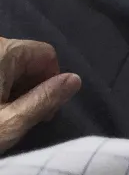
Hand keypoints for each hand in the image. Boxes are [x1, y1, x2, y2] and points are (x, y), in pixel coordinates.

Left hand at [0, 37, 80, 152]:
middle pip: (28, 60)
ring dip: (17, 89)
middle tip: (28, 118)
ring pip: (11, 66)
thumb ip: (44, 100)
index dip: (54, 82)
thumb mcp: (9, 123)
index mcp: (4, 51)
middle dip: (35, 87)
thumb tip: (76, 80)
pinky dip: (1, 87)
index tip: (46, 112)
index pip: (46, 55)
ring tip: (10, 116)